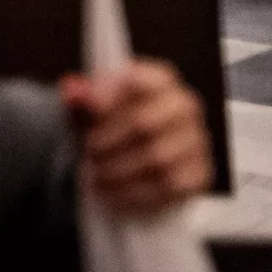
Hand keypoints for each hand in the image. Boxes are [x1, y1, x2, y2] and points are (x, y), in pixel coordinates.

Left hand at [63, 60, 210, 216]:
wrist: (123, 158)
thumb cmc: (105, 126)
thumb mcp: (86, 110)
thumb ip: (79, 99)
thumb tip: (73, 91)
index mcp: (158, 82)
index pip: (141, 79)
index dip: (113, 93)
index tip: (92, 109)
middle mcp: (184, 108)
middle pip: (145, 123)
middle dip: (109, 141)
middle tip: (88, 152)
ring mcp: (196, 142)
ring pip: (157, 158)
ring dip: (118, 170)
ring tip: (95, 174)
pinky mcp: (198, 175)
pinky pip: (169, 186)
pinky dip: (135, 192)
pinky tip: (113, 192)